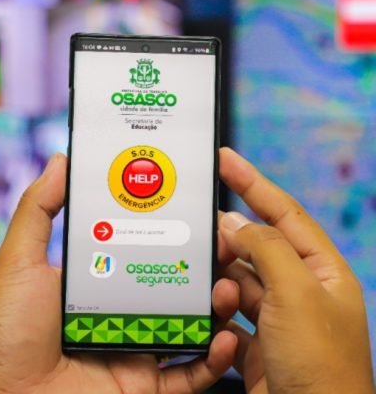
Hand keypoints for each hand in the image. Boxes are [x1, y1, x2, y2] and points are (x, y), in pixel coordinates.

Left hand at [0, 154, 236, 393]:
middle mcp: (128, 311)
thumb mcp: (21, 261)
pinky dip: (216, 358)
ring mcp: (141, 347)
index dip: (177, 232)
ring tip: (230, 287)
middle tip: (226, 246)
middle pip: (179, 284)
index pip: (151, 249)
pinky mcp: (149, 385)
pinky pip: (193, 373)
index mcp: (106, 280)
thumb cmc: (4, 333)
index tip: (198, 214)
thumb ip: (39, 209)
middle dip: (208, 266)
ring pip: (195, 324)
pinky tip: (228, 338)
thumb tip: (61, 161)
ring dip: (220, 306)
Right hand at [213, 148, 374, 393]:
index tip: (226, 159)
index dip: (253, 182)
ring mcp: (277, 313)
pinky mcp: (257, 337)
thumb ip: (266, 248)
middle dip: (229, 236)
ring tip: (202, 273)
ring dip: (221, 276)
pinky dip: (217, 306)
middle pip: (257, 244)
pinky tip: (207, 307)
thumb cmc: (319, 363)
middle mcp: (300, 286)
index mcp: (320, 268)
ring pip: (240, 277)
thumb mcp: (296, 293)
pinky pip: (230, 309)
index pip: (283, 211)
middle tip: (201, 227)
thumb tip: (235, 223)